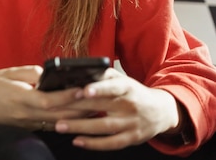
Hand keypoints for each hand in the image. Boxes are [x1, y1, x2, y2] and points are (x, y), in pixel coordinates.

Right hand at [0, 65, 90, 129]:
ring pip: (59, 122)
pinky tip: (78, 116)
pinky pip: (51, 125)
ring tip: (96, 108)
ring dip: (78, 117)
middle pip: (60, 114)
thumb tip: (48, 74)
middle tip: (100, 100)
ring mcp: (28, 123)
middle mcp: (26, 114)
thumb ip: (29, 73)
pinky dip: (66, 121)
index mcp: (20, 98)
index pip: (50, 99)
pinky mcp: (28, 128)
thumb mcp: (6, 73)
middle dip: (82, 108)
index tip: (85, 88)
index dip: (69, 95)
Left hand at [54, 68, 180, 149]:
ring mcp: (131, 124)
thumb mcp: (123, 80)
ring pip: (103, 127)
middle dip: (76, 107)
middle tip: (54, 107)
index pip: (113, 87)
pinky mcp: (131, 139)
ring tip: (59, 126)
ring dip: (80, 127)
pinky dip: (94, 144)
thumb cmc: (133, 92)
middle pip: (101, 107)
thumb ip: (103, 75)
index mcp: (127, 88)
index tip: (83, 90)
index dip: (99, 89)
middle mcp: (129, 106)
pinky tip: (77, 141)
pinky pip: (111, 143)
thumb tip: (79, 70)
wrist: (161, 111)